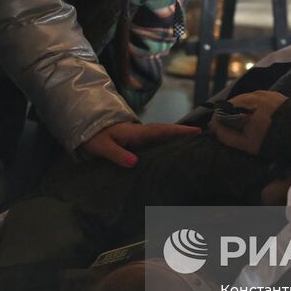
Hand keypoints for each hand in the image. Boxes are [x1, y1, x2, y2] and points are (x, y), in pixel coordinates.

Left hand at [80, 121, 199, 167]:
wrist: (86, 128)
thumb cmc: (94, 136)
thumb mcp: (102, 146)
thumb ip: (117, 154)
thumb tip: (134, 163)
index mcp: (136, 132)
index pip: (161, 130)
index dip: (179, 131)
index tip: (197, 131)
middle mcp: (141, 133)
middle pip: (166, 132)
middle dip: (184, 134)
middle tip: (204, 139)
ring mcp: (139, 137)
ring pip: (161, 137)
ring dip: (176, 139)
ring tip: (193, 147)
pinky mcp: (135, 142)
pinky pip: (155, 142)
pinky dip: (166, 144)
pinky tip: (172, 153)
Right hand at [210, 91, 286, 155]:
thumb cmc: (271, 140)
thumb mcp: (246, 144)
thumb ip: (227, 136)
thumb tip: (215, 129)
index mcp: (243, 107)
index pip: (221, 110)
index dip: (217, 121)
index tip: (216, 130)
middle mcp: (252, 96)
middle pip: (232, 103)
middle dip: (229, 114)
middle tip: (231, 128)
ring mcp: (263, 93)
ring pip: (245, 100)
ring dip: (241, 110)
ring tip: (245, 124)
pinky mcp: (273, 94)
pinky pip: (257, 99)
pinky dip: (254, 107)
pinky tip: (258, 118)